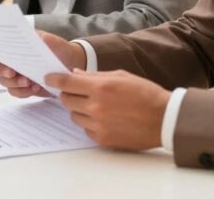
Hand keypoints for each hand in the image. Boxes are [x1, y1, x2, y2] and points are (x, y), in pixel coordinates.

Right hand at [0, 31, 85, 97]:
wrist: (71, 64)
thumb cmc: (58, 49)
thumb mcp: (49, 40)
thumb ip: (38, 38)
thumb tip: (30, 37)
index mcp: (14, 46)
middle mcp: (12, 61)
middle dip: (1, 70)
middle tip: (13, 72)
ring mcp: (17, 75)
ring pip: (4, 82)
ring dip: (14, 83)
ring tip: (29, 81)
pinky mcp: (24, 87)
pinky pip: (15, 92)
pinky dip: (23, 92)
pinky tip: (34, 87)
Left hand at [47, 70, 168, 150]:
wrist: (164, 118)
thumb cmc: (145, 93)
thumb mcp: (121, 76)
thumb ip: (95, 76)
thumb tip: (75, 75)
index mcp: (100, 88)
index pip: (66, 83)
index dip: (54, 80)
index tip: (49, 78)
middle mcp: (96, 107)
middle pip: (66, 100)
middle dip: (69, 94)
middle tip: (77, 92)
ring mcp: (98, 124)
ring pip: (74, 116)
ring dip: (79, 109)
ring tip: (96, 106)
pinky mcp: (103, 139)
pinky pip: (85, 129)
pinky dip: (90, 123)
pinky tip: (104, 118)